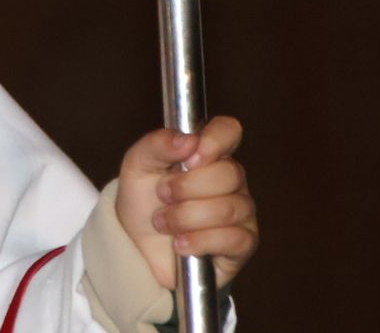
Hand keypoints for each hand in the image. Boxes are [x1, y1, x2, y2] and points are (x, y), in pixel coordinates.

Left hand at [115, 116, 256, 289]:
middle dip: (186, 188)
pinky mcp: (243, 244)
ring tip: (163, 223)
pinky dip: (199, 242)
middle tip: (162, 196)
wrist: (137, 248)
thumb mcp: (137, 167)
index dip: (214, 141)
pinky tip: (180, 244)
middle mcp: (230, 180)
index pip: (228, 131)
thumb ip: (157, 145)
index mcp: (207, 153)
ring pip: (228, 208)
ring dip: (185, 218)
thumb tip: (187, 139)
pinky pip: (233, 239)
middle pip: (229, 173)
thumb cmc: (142, 202)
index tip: (189, 158)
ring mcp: (241, 211)